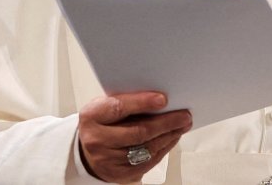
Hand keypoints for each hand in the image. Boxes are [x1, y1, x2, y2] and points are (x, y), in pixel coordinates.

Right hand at [77, 91, 191, 182]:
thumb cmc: (101, 123)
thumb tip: (159, 98)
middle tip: (184, 115)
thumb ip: (127, 100)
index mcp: (93, 116)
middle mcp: (97, 140)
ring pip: (146, 148)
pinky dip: (164, 149)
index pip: (119, 108)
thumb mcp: (105, 105)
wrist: (87, 150)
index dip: (143, 103)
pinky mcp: (120, 174)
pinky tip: (171, 138)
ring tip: (182, 125)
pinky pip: (148, 162)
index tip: (163, 99)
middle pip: (138, 132)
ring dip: (169, 136)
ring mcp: (108, 159)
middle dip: (166, 123)